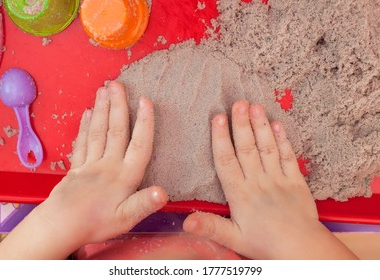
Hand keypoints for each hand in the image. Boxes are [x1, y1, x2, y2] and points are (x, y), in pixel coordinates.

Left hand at [43, 81, 167, 245]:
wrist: (59, 227)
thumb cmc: (95, 224)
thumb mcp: (125, 219)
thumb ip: (144, 204)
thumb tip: (163, 192)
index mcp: (124, 176)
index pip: (138, 145)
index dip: (144, 123)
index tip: (146, 101)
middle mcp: (107, 165)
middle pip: (115, 131)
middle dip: (117, 106)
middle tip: (117, 83)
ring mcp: (90, 164)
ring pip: (97, 132)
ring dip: (102, 109)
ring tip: (103, 89)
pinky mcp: (76, 168)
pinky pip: (81, 143)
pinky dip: (84, 126)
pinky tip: (87, 113)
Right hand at [183, 100, 356, 258]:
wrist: (301, 249)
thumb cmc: (265, 244)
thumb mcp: (233, 238)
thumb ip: (209, 227)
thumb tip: (186, 221)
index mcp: (241, 194)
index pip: (227, 161)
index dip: (221, 138)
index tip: (218, 118)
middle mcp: (259, 182)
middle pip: (248, 148)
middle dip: (242, 124)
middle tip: (238, 102)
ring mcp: (278, 179)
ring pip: (267, 148)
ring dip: (261, 126)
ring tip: (255, 106)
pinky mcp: (295, 180)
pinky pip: (289, 157)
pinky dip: (283, 140)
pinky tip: (277, 124)